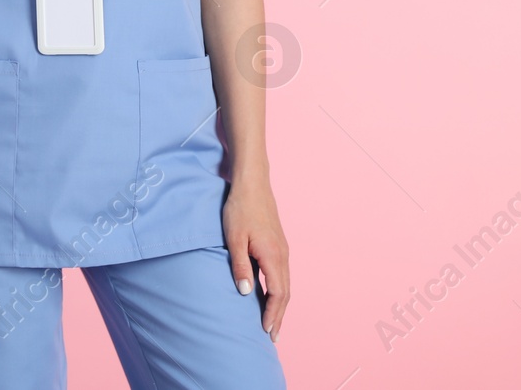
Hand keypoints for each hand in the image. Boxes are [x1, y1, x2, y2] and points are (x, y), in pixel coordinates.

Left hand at [221, 171, 289, 341]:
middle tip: (273, 337)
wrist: (252, 183)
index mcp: (273, 255)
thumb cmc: (240, 209)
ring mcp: (282, 249)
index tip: (266, 331)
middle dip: (279, 316)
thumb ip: (240, 266)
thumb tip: (244, 293)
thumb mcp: (234, 238)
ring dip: (280, 305)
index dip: (272, 314)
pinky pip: (282, 274)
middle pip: (285, 293)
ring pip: (285, 284)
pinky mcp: (278, 244)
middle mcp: (282, 255)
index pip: (277, 294)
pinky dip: (279, 291)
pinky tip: (271, 296)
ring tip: (273, 322)